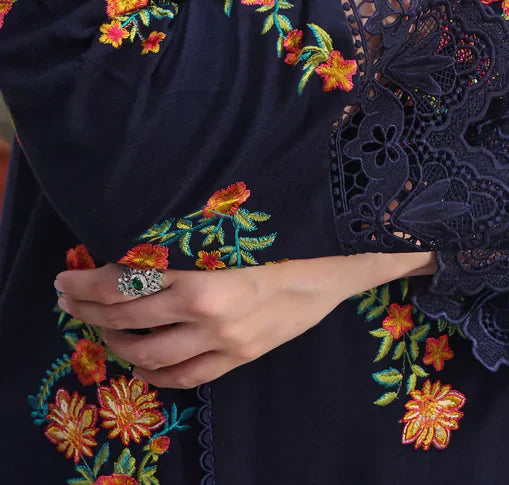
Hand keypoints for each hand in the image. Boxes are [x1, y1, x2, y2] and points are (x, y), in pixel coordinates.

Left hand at [53, 250, 435, 387]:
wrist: (337, 270)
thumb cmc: (289, 239)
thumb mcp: (239, 233)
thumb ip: (191, 243)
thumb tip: (139, 242)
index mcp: (209, 281)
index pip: (132, 287)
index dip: (92, 285)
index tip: (68, 278)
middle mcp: (211, 319)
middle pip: (131, 322)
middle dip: (90, 311)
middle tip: (67, 299)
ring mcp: (224, 347)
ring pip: (150, 356)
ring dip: (115, 342)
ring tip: (98, 326)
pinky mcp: (237, 362)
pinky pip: (182, 378)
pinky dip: (151, 371)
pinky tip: (139, 358)